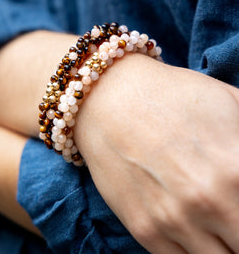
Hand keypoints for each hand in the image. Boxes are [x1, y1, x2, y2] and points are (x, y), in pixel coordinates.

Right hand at [75, 54, 238, 252]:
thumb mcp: (231, 102)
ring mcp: (171, 221)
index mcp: (236, 171)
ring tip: (215, 224)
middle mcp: (207, 204)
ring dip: (222, 245)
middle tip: (231, 217)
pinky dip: (194, 251)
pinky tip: (192, 228)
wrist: (109, 100)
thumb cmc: (168, 96)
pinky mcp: (143, 228)